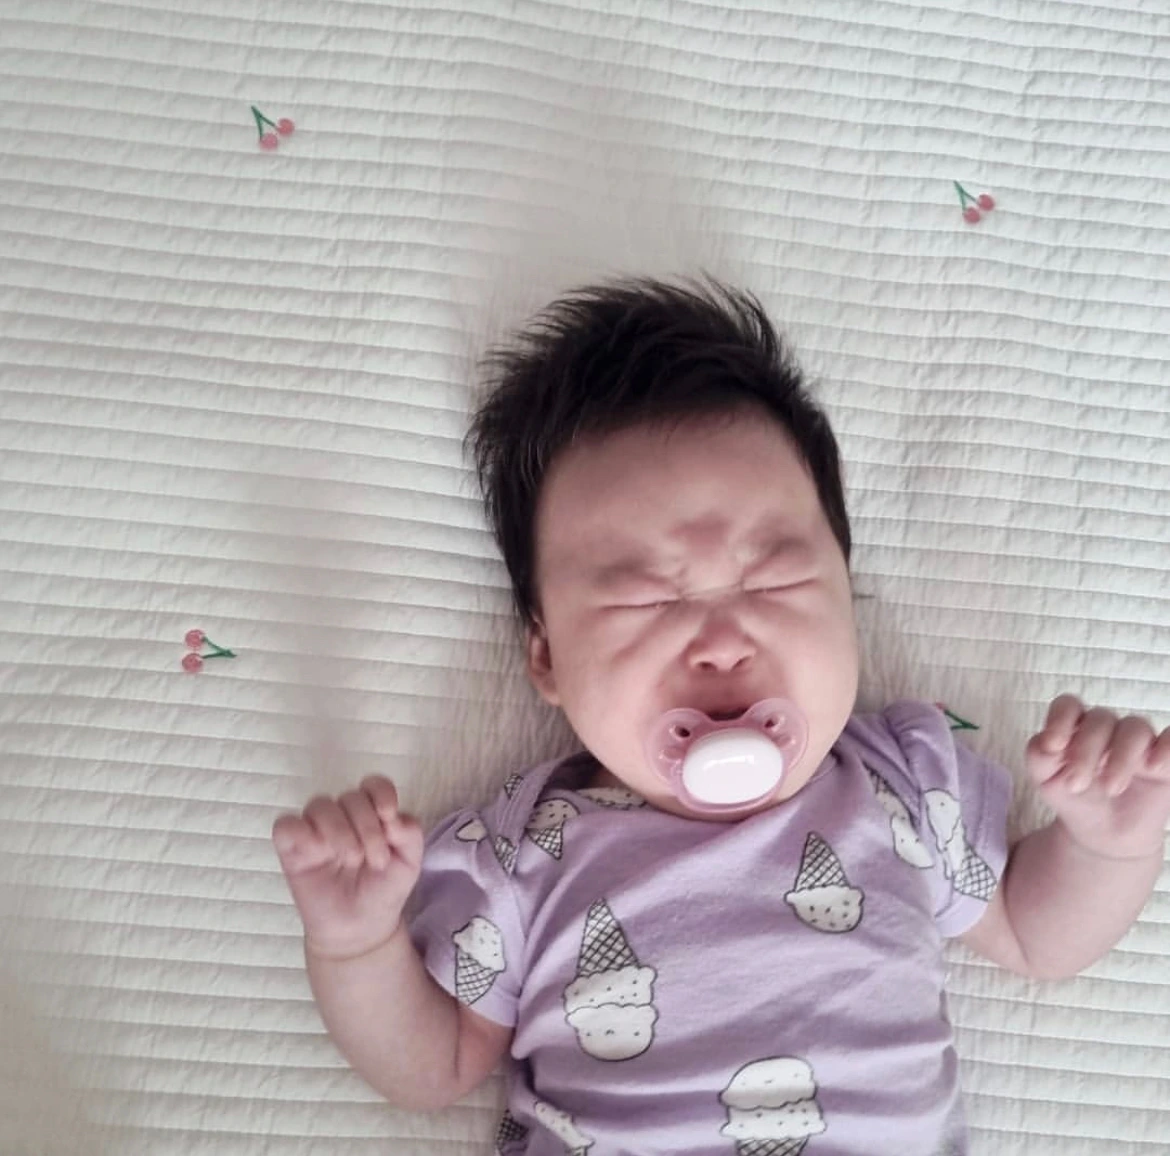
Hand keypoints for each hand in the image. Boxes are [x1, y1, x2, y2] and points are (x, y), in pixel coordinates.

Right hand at [272, 776, 424, 958]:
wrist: (360, 928)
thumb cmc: (383, 889)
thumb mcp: (410, 862)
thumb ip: (410, 833)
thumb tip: (393, 816)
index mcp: (371, 813)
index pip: (373, 785)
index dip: (381, 792)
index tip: (388, 814)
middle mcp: (342, 816)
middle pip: (350, 797)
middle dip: (368, 826)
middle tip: (376, 860)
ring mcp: (315, 831)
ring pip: (320, 805)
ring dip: (340, 831)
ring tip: (353, 860)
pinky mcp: (291, 849)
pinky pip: (285, 825)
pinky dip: (302, 833)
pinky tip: (319, 853)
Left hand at [1026, 695, 1169, 858]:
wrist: (1103, 834)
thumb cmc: (1073, 797)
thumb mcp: (1046, 779)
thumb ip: (1038, 756)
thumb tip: (1047, 741)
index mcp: (1075, 726)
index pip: (1068, 705)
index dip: (1060, 718)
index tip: (1053, 746)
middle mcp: (1108, 728)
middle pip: (1100, 718)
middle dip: (1087, 750)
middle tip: (1077, 784)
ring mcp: (1138, 741)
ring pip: (1135, 727)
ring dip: (1121, 756)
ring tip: (1111, 788)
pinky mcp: (1164, 758)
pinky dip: (1166, 748)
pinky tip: (1153, 766)